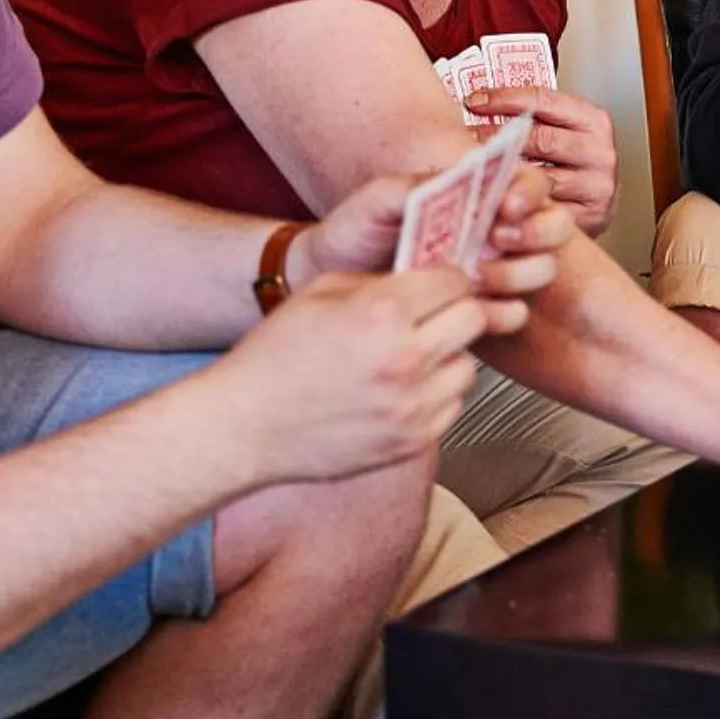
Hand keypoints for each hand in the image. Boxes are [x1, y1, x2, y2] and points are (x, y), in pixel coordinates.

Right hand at [216, 264, 485, 486]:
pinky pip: (451, 406)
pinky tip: (402, 389)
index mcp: (382, 311)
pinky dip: (435, 395)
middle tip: (432, 315)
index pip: (454, 280)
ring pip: (467, 366)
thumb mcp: (322, 291)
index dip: (446, 277)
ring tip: (411, 356)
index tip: (436, 284)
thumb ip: (381, 280)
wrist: (246, 425)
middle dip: (456, 310)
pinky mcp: (411, 441)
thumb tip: (427, 277)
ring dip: (447, 356)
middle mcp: (405, 358)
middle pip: (474, 319)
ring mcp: (411, 405)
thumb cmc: (276, 354)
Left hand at [295, 167, 573, 338]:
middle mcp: (494, 228)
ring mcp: (494, 268)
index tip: (506, 206)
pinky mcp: (482, 307)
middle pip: (553, 225)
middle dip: (536, 233)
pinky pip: (515, 311)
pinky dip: (504, 311)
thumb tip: (455, 178)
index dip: (529, 191)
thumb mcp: (378, 199)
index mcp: (478, 193)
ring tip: (477, 276)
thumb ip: (414, 185)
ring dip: (519, 272)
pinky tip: (479, 310)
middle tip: (498, 239)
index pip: (529, 182)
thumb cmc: (354, 230)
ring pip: (542, 268)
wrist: (329, 279)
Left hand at [464, 85, 618, 235]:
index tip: (473, 102)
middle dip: (496, 138)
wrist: (597, 200)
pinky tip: (493, 199)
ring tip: (472, 170)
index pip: (545, 100)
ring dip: (502, 174)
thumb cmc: (571, 160)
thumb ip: (532, 117)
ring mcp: (596, 187)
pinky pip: (545, 209)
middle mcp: (600, 152)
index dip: (505, 98)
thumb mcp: (562, 129)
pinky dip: (515, 204)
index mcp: (594, 121)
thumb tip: (476, 102)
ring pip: (540, 177)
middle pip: (541, 139)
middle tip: (462, 140)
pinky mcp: (589, 217)